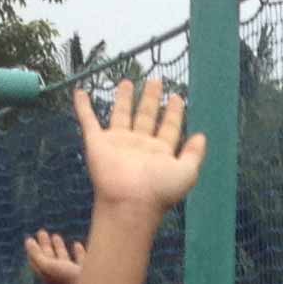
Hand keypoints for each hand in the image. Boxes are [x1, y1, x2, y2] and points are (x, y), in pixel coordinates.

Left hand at [23, 228, 86, 283]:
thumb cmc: (69, 279)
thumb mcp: (48, 266)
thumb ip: (37, 255)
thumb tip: (28, 241)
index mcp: (50, 277)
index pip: (37, 263)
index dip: (33, 251)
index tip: (29, 240)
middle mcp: (61, 276)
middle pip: (49, 259)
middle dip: (44, 245)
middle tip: (41, 232)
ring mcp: (74, 274)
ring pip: (64, 259)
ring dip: (59, 247)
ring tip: (55, 235)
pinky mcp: (88, 273)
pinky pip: (81, 260)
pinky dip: (78, 252)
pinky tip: (76, 244)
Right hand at [71, 77, 204, 214]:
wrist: (129, 202)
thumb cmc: (159, 190)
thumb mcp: (187, 172)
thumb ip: (194, 154)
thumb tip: (202, 136)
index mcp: (160, 152)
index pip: (169, 128)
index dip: (174, 113)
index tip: (177, 97)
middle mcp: (140, 146)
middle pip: (147, 116)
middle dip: (151, 99)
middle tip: (156, 80)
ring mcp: (118, 143)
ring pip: (122, 115)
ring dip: (124, 99)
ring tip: (127, 82)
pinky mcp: (97, 143)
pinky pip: (88, 121)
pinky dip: (83, 107)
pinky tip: (80, 93)